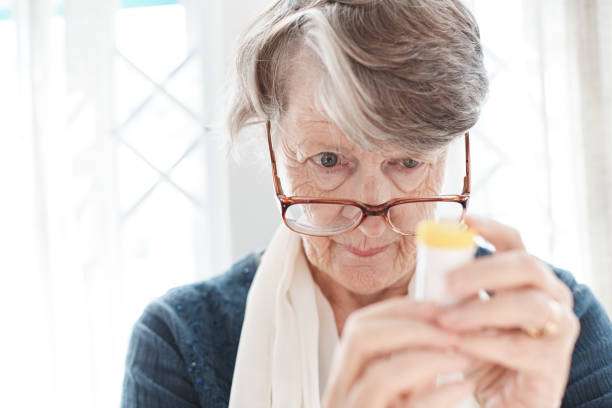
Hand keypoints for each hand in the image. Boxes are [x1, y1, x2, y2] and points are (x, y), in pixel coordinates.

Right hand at [322, 298, 475, 407]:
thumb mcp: (405, 392)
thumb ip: (413, 361)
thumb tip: (443, 317)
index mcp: (347, 379)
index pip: (361, 327)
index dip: (402, 309)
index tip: (442, 306)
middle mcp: (341, 398)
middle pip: (360, 339)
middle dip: (412, 325)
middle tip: (454, 326)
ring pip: (378, 376)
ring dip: (427, 356)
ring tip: (464, 353)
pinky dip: (434, 395)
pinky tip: (461, 389)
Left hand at [436, 215, 579, 406]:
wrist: (496, 398)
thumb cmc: (476, 349)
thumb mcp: (461, 313)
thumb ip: (449, 291)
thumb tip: (424, 265)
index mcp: (524, 279)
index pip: (514, 242)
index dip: (492, 228)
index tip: (464, 220)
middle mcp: (549, 295)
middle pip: (526, 266)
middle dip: (483, 271)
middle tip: (446, 284)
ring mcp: (558, 327)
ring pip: (528, 304)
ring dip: (482, 310)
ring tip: (447, 321)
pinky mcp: (553, 362)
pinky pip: (520, 346)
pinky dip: (486, 343)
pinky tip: (460, 345)